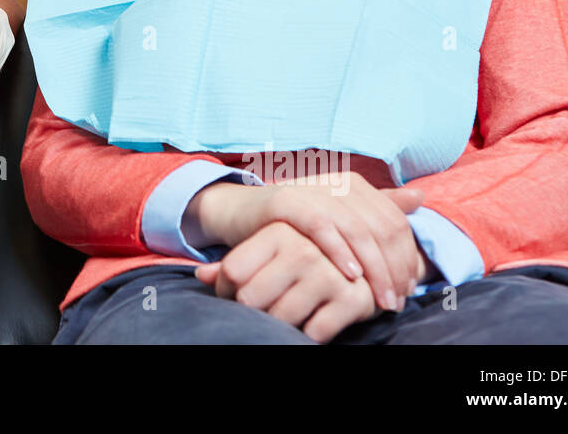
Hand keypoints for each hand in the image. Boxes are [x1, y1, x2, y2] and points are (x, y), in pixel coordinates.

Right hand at [189, 171, 425, 312]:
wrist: (241, 214)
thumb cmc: (295, 223)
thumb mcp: (338, 217)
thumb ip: (377, 208)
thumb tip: (419, 197)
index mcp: (353, 183)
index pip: (395, 221)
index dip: (407, 256)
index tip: (408, 288)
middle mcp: (336, 181)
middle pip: (381, 226)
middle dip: (395, 268)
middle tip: (396, 300)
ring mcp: (311, 189)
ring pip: (357, 229)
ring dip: (374, 268)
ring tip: (380, 298)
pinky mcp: (286, 201)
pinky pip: (321, 226)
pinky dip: (339, 251)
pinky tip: (351, 275)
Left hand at [194, 221, 377, 342]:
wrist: (366, 257)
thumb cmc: (303, 255)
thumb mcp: (269, 250)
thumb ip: (234, 262)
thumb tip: (201, 275)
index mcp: (279, 231)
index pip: (232, 272)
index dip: (225, 291)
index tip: (232, 296)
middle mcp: (303, 249)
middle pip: (250, 298)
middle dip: (250, 313)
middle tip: (258, 313)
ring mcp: (330, 273)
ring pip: (280, 318)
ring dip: (278, 326)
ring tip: (283, 319)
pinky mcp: (354, 298)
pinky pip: (315, 332)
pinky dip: (308, 336)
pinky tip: (311, 326)